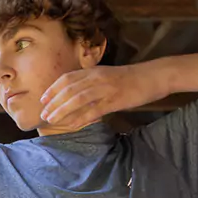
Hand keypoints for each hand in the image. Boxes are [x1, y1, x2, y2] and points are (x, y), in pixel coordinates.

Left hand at [39, 63, 165, 128]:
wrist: (154, 76)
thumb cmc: (131, 78)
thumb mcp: (108, 76)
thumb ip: (92, 82)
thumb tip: (77, 94)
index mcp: (95, 71)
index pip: (67, 78)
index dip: (53, 88)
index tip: (43, 99)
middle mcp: (97, 77)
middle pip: (69, 89)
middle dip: (54, 102)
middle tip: (43, 114)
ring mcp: (106, 88)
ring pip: (78, 99)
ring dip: (62, 110)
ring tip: (51, 120)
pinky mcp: (116, 100)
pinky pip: (94, 110)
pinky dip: (81, 118)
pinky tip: (71, 125)